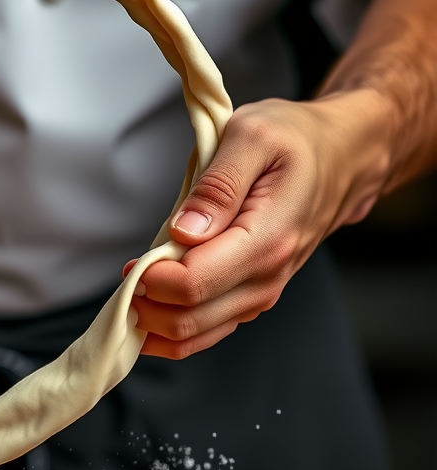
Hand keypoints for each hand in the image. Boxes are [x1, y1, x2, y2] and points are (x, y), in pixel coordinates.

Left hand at [124, 92, 391, 358]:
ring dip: (155, 321)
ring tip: (133, 289)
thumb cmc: (295, 140)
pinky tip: (150, 310)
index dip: (153, 280)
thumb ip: (217, 186)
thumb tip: (184, 232)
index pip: (194, 284)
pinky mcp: (252, 296)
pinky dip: (172, 330)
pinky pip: (207, 330)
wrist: (342, 156)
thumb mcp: (252, 135)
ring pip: (196, 334)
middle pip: (190, 318)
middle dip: (146, 305)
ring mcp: (261, 292)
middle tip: (127, 275)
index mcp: (265, 241)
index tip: (132, 263)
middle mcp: (266, 277)